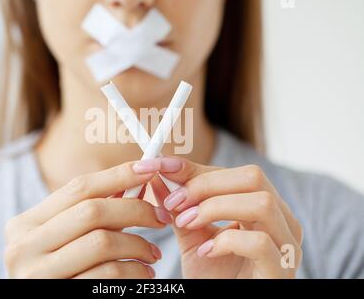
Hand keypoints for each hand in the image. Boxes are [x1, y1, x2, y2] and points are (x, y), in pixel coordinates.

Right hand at [4, 161, 173, 278]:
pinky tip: (143, 274)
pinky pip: (107, 275)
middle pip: (92, 211)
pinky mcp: (60, 295)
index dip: (117, 175)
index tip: (148, 169)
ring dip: (139, 244)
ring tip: (153, 253)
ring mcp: (38, 274)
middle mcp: (24, 246)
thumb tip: (134, 184)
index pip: (78, 188)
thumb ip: (89, 214)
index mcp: (25, 224)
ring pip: (102, 242)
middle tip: (161, 217)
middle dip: (136, 209)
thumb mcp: (61, 239)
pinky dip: (134, 271)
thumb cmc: (58, 272)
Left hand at [136, 157, 302, 278]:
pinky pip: (261, 243)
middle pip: (253, 177)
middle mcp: (282, 221)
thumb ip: (179, 207)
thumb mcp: (191, 235)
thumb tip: (157, 176)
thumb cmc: (212, 276)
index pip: (234, 173)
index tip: (163, 167)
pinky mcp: (281, 272)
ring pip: (262, 203)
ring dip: (215, 207)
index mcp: (262, 207)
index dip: (197, 168)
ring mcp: (286, 247)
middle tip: (174, 201)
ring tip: (187, 223)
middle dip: (206, 184)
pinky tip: (206, 251)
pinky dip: (227, 241)